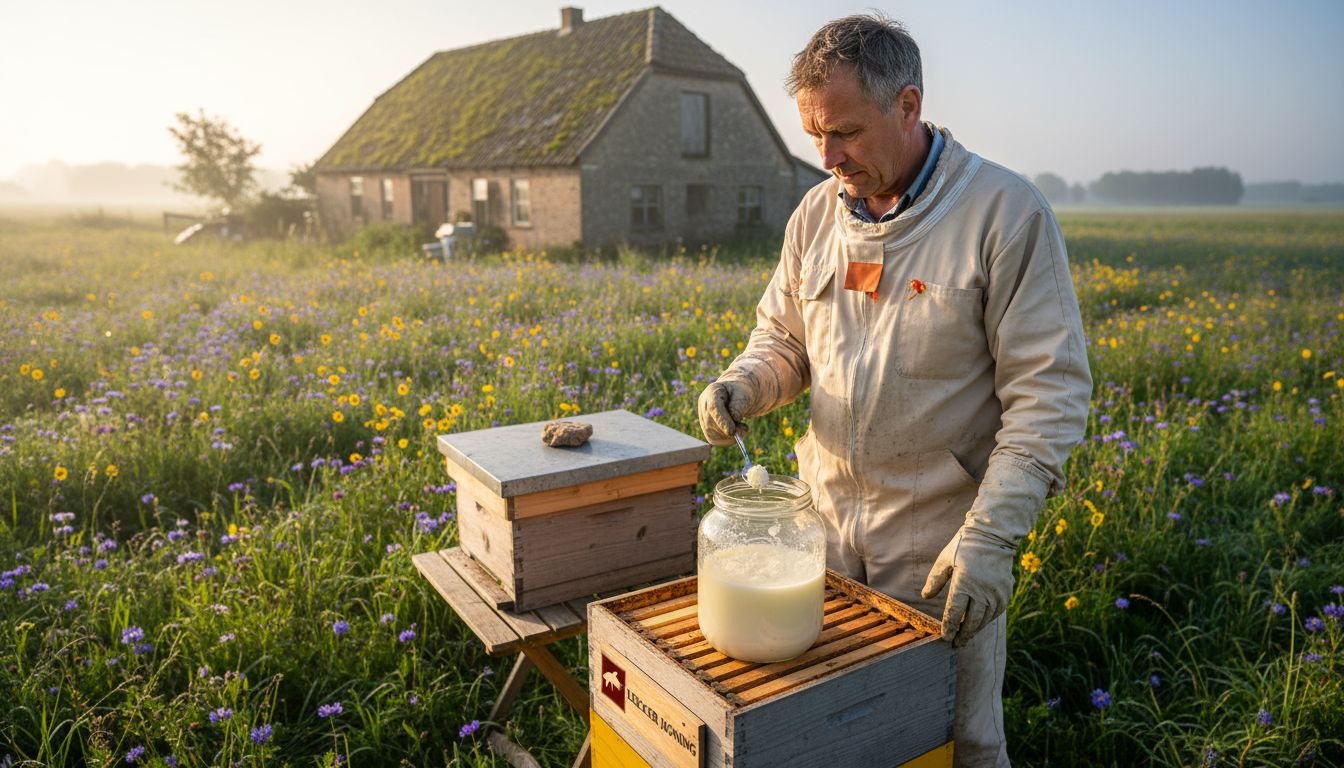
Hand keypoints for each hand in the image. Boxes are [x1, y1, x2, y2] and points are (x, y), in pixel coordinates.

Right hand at [697, 379, 752, 445]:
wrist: (739, 396)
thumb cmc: (742, 394)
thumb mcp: (745, 394)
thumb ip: (739, 404)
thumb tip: (734, 417)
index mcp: (712, 391)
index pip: (713, 408)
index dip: (722, 421)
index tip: (732, 431)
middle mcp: (704, 404)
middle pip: (710, 423)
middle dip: (728, 430)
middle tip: (744, 428)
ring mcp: (703, 417)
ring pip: (711, 434)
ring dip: (729, 436)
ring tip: (741, 427)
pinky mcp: (707, 428)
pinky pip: (714, 440)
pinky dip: (727, 440)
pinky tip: (736, 432)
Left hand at [920, 527, 1014, 646]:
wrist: (993, 535)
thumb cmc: (964, 546)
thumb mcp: (945, 560)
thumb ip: (935, 580)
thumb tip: (925, 596)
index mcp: (964, 583)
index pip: (954, 612)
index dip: (949, 627)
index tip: (945, 638)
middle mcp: (982, 591)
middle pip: (971, 620)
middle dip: (963, 634)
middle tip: (956, 644)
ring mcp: (996, 592)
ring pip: (985, 619)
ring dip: (975, 629)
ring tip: (966, 636)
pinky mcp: (1006, 592)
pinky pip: (996, 612)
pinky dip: (987, 620)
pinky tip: (979, 622)